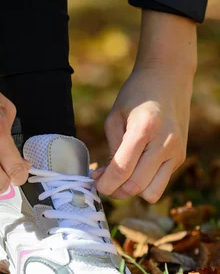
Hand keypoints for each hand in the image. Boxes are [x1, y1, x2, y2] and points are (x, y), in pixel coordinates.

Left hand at [92, 65, 190, 202]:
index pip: (122, 169)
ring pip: (152, 193)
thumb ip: (111, 149)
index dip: (105, 183)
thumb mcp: (114, 118)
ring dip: (132, 191)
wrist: (168, 80)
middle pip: (136, 185)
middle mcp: (165, 143)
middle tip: (102, 181)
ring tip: (119, 178)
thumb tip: (103, 178)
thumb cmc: (135, 96)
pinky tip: (133, 170)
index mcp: (145, 128)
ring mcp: (176, 152)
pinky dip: (144, 183)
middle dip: (115, 190)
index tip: (94, 182)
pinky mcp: (180, 158)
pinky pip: (159, 184)